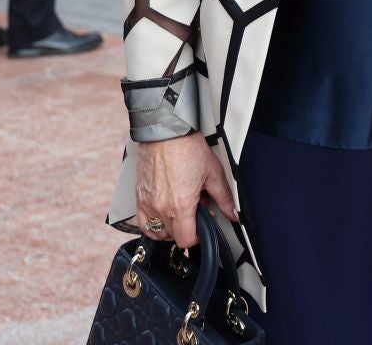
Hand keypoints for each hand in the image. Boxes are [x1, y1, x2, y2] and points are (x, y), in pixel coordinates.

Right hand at [134, 134, 238, 249]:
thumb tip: (233, 213)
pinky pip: (142, 223)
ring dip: (169, 229)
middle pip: (173, 237)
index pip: (186, 240)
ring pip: (157, 232)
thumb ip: (223, 197)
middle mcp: (161, 208)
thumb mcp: (213, 172)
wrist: (166, 132)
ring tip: (179, 213)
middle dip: (186, 229)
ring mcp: (148, 203)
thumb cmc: (187, 147)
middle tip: (194, 212)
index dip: (198, 237)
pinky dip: (152, 224)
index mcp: (180, 205)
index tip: (203, 227)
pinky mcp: (139, 197)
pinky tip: (163, 214)